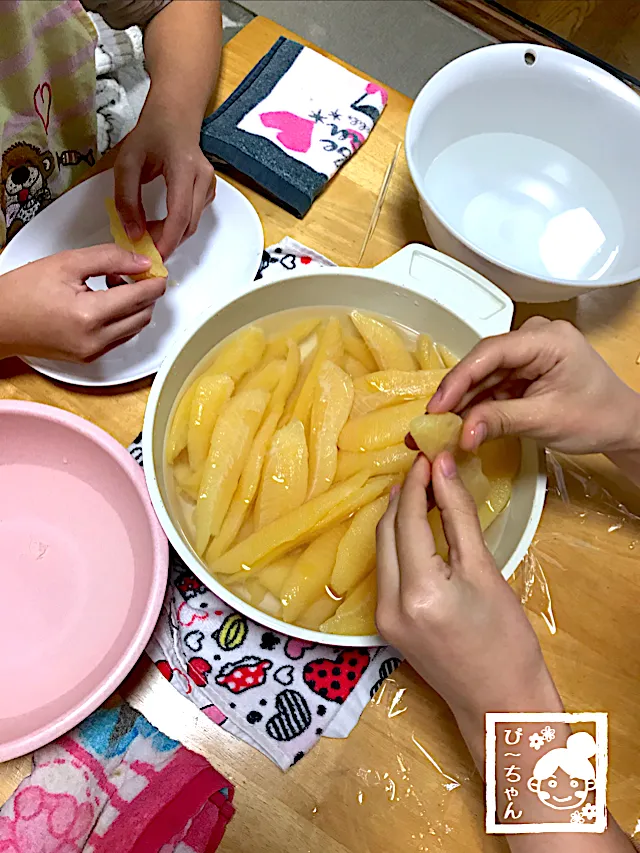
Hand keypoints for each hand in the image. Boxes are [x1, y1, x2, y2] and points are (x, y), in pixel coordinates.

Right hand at [0, 245, 165, 361]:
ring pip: (134, 328)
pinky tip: (105, 302)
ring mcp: (92, 352)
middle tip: (133, 272)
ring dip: (134, 307)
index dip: (154, 281)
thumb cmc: (22, 293)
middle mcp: (95, 340)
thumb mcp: (67, 262)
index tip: (157, 270)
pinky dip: (121, 319)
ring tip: (114, 284)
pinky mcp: (88, 358)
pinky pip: (119, 338)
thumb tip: (142, 261)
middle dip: (145, 293)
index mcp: (89, 315)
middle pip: (143, 315)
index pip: (140, 297)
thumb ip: (110, 258)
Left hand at [114, 96, 215, 259]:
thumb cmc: (152, 133)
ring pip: (193, 222)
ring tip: (150, 234)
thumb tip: (133, 233)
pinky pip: (195, 216)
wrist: (175, 114)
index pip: (179, 215)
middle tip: (145, 247)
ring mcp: (210, 184)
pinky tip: (162, 223)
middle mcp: (203, 178)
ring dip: (173, 235)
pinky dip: (179, 226)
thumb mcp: (127, 162)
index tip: (154, 255)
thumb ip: (126, 199)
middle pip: (189, 224)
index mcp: (184, 168)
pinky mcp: (209, 190)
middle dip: (168, 241)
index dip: (167, 240)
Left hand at [376, 453, 558, 721]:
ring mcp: (382, 618)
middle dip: (402, 496)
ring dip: (397, 518)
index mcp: (417, 592)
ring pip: (381, 550)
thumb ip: (459, 517)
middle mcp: (388, 604)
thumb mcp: (486, 572)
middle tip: (426, 468)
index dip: (415, 483)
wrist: (500, 704)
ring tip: (422, 490)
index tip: (428, 455)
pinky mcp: (385, 625)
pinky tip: (415, 527)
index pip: (405, 520)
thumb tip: (442, 469)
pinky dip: (398, 544)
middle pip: (385, 532)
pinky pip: (385, 571)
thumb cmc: (506, 641)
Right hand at [428, 317, 639, 454]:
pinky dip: (476, 406)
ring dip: (462, 403)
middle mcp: (534, 339)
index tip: (438, 406)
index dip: (459, 379)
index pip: (491, 353)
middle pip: (482, 364)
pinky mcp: (522, 371)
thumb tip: (462, 432)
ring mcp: (527, 355)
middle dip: (456, 394)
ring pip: (483, 376)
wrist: (622, 426)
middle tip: (431, 421)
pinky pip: (491, 386)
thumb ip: (500, 420)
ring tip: (439, 427)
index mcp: (547, 339)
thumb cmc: (598, 416)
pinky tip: (459, 423)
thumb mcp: (545, 420)